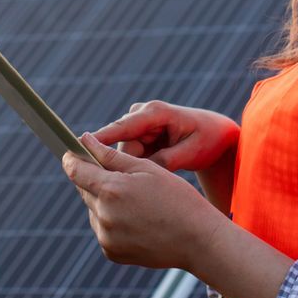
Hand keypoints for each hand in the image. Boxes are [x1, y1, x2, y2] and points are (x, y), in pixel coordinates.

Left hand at [61, 132, 218, 270]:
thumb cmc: (177, 198)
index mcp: (111, 189)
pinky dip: (112, 222)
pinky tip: (136, 219)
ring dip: (104, 202)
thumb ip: (111, 155)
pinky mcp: (111, 252)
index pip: (75, 170)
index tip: (72, 153)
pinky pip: (103, 229)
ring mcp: (106, 236)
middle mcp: (103, 215)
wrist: (198, 240)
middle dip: (95, 180)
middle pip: (84, 190)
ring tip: (135, 202)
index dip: (72, 159)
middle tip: (121, 178)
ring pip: (94, 210)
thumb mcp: (147, 168)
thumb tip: (85, 140)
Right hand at [93, 100, 237, 172]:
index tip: (81, 149)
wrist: (216, 134)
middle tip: (140, 186)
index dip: (101, 139)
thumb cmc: (208, 139)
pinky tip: (154, 175)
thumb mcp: (191, 152)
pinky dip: (138, 166)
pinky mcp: (140, 135)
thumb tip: (142, 172)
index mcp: (156, 112)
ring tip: (156, 179)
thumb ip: (166, 160)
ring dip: (135, 167)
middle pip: (121, 144)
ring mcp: (140, 124)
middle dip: (128, 165)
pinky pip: (130, 155)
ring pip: (124, 152)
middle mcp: (143, 114)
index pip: (123, 127)